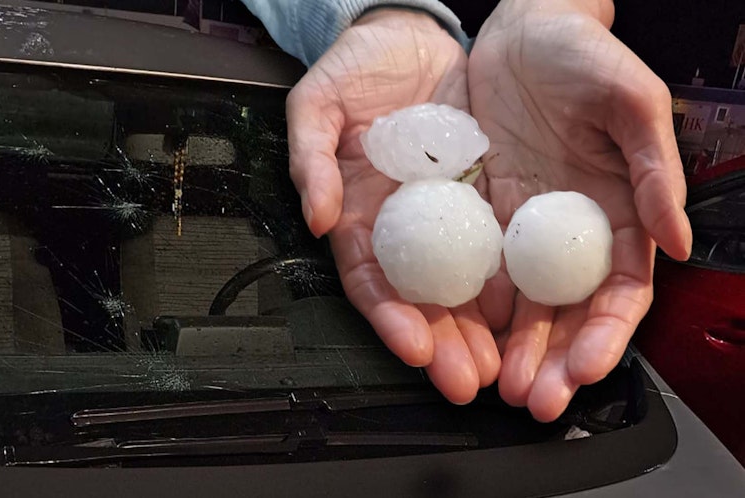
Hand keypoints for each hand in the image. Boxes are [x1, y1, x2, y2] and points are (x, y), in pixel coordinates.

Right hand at [287, 9, 499, 403]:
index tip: (414, 346)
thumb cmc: (356, 69)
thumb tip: (319, 216)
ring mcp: (447, 217)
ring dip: (482, 333)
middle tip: (467, 379)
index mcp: (358, 215)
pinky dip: (515, 286)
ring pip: (466, 288)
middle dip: (444, 345)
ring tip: (503, 367)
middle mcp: (404, 227)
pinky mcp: (487, 199)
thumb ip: (312, 158)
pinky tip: (531, 315)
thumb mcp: (319, 103)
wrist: (412, 37)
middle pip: (422, 301)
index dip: (390, 318)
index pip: (371, 281)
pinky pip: (503, 248)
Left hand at [468, 0, 691, 420]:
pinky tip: (456, 332)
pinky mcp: (478, 213)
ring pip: (518, 304)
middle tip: (531, 399)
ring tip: (491, 383)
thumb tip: (677, 240)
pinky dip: (466, 305)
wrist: (521, 30)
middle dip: (551, 361)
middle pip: (564, 314)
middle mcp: (567, 232)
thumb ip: (656, 171)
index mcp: (617, 214)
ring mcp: (520, 227)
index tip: (583, 371)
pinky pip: (471, 267)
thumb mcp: (632, 102)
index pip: (617, 294)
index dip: (604, 337)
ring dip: (507, 349)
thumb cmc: (585, 57)